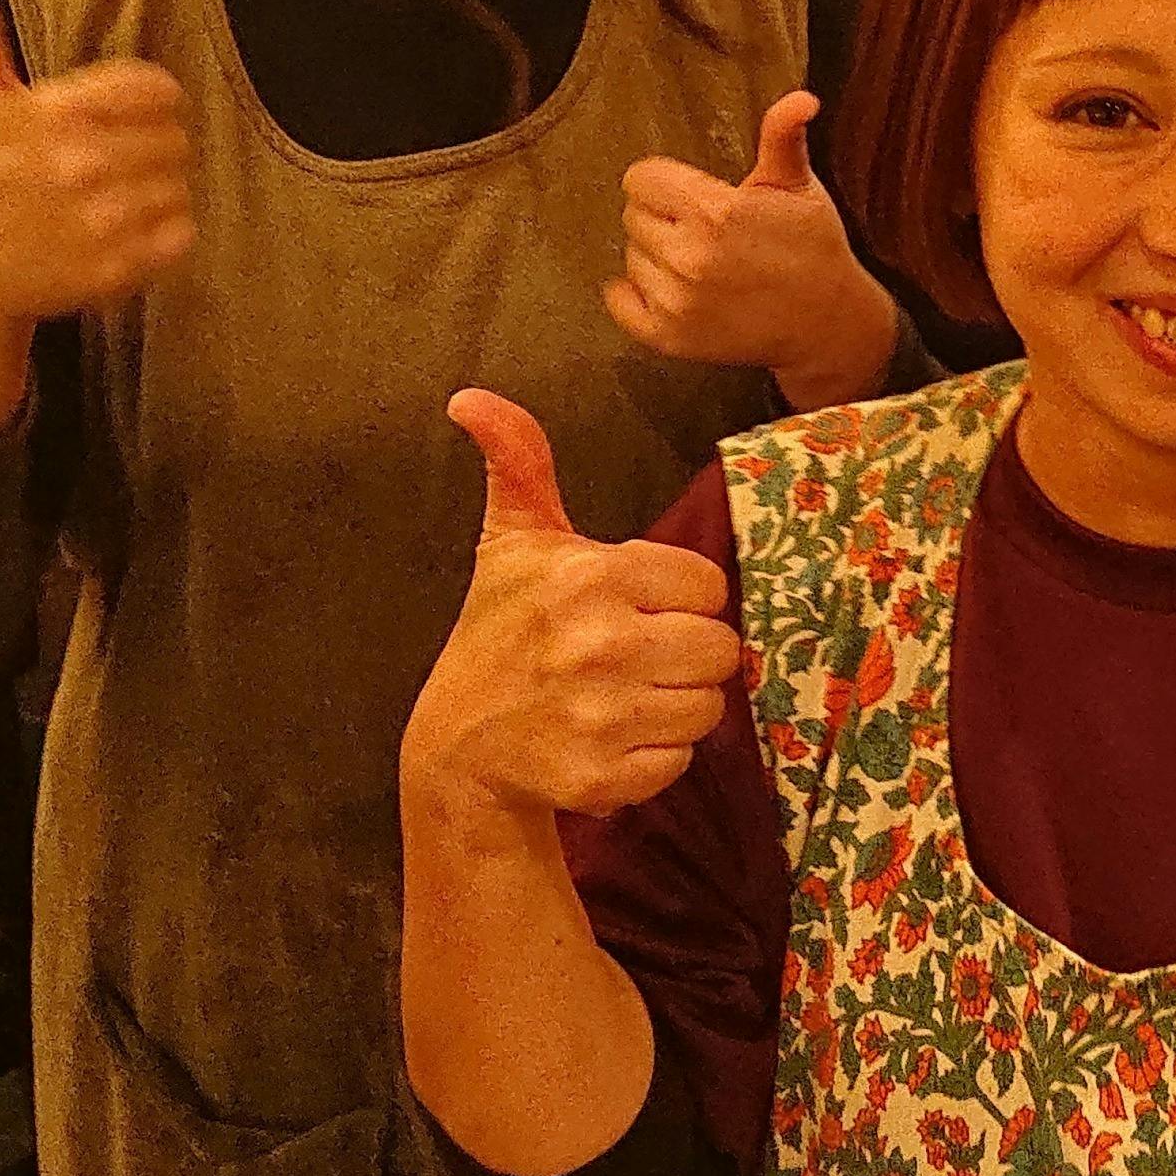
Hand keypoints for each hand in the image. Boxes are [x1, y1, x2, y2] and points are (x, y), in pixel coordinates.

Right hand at [0, 0, 195, 438]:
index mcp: (54, 113)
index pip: (157, 89)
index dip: (150, 102)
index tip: (128, 117)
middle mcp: (81, 163)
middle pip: (175, 138)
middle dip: (152, 147)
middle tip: (119, 163)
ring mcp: (101, 220)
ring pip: (180, 186)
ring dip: (158, 191)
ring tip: (118, 198)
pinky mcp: (115, 268)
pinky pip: (180, 235)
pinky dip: (165, 235)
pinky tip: (127, 232)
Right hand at [401, 390, 739, 824]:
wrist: (457, 748)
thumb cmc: (500, 632)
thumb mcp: (513, 541)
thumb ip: (519, 462)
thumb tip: (471, 398)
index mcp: (590, 576)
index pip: (707, 583)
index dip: (677, 596)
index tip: (635, 606)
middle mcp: (599, 644)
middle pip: (718, 647)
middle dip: (684, 652)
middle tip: (634, 656)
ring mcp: (600, 716)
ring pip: (707, 706)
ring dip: (675, 705)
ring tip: (624, 697)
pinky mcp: (602, 777)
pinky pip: (679, 760)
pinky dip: (654, 756)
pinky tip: (611, 739)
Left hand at [606, 92, 900, 408]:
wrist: (828, 322)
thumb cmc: (813, 246)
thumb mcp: (799, 185)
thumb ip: (783, 136)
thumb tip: (802, 98)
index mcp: (714, 211)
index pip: (641, 179)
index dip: (665, 182)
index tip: (692, 194)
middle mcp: (690, 257)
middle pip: (633, 216)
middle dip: (663, 217)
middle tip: (704, 230)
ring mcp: (677, 302)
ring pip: (631, 258)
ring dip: (657, 257)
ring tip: (702, 263)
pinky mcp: (670, 338)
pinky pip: (619, 303)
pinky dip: (634, 295)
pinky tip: (669, 288)